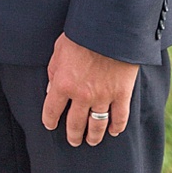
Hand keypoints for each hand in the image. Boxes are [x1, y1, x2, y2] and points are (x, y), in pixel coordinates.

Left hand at [42, 32, 138, 146]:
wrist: (108, 31)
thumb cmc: (79, 37)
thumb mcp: (57, 52)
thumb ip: (53, 72)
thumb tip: (50, 90)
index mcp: (62, 84)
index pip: (52, 110)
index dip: (49, 120)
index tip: (50, 125)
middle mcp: (81, 95)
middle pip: (75, 123)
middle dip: (73, 134)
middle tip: (73, 141)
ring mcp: (103, 97)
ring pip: (97, 124)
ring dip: (94, 136)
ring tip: (91, 141)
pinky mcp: (122, 95)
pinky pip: (120, 117)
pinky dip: (117, 126)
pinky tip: (114, 132)